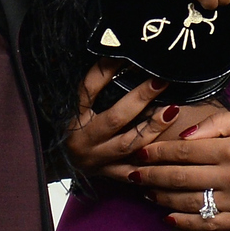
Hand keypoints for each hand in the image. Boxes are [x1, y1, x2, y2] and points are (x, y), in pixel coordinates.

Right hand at [64, 62, 176, 179]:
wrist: (57, 160)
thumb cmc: (68, 126)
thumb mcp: (75, 104)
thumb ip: (95, 85)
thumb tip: (118, 56)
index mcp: (73, 117)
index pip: (89, 88)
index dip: (107, 70)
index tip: (129, 56)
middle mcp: (84, 139)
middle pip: (115, 118)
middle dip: (140, 98)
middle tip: (161, 81)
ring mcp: (97, 159)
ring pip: (128, 144)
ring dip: (152, 127)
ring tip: (172, 109)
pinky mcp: (108, 174)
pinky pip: (132, 172)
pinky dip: (151, 164)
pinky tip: (170, 150)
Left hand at [116, 108, 229, 230]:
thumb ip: (217, 122)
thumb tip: (185, 134)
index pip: (184, 151)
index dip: (158, 152)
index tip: (140, 153)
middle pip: (180, 177)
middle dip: (151, 176)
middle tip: (131, 175)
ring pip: (189, 202)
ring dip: (162, 198)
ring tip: (146, 193)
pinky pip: (208, 224)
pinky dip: (184, 222)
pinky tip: (168, 217)